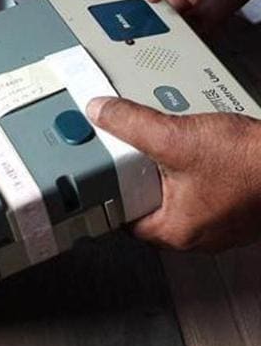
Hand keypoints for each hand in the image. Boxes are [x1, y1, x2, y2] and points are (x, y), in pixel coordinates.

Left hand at [87, 97, 260, 251]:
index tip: (100, 175)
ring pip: (176, 194)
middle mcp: (197, 233)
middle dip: (139, 176)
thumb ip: (131, 124)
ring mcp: (220, 221)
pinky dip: (192, 169)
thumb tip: (101, 113)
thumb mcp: (176, 138)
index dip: (109, 194)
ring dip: (167, 170)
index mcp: (176, 231)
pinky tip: (196, 147)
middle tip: (132, 153)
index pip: (124, 219)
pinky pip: (201, 188)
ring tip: (165, 144)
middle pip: (148, 204)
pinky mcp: (236, 205)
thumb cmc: (252, 163)